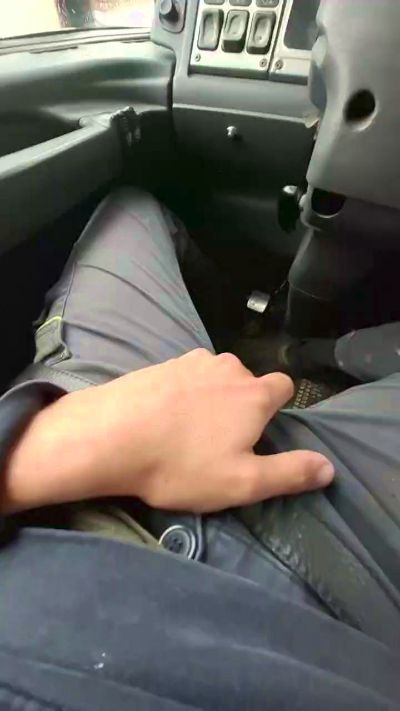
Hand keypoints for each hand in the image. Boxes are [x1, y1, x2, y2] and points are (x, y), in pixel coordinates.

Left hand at [1, 350, 333, 513]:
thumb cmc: (181, 463)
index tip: (259, 434)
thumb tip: (329, 467)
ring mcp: (190, 361)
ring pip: (214, 378)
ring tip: (186, 432)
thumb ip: (290, 473)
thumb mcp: (243, 482)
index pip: (284, 386)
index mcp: (253, 393)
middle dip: (241, 406)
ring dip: (209, 399)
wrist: (108, 437)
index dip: (277, 409)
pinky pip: (184, 378)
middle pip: (247, 382)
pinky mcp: (159, 364)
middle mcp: (227, 367)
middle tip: (219, 443)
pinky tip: (161, 419)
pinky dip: (180, 394)